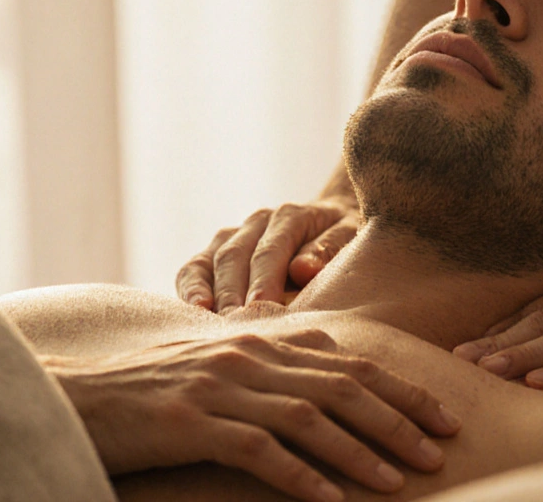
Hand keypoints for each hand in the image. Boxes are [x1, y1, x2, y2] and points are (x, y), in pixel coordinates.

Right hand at [44, 331, 459, 501]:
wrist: (74, 394)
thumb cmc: (154, 390)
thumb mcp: (221, 369)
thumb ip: (274, 368)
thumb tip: (330, 373)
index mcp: (263, 341)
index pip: (350, 363)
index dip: (403, 389)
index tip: (445, 415)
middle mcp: (249, 355)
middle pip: (342, 385)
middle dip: (399, 418)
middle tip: (441, 450)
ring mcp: (220, 386)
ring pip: (308, 417)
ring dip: (361, 451)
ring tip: (401, 481)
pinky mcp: (190, 421)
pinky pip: (257, 450)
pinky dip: (300, 476)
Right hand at [177, 194, 359, 312]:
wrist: (332, 225)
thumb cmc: (346, 240)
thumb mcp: (352, 238)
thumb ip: (329, 250)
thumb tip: (302, 271)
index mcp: (290, 216)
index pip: (270, 250)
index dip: (264, 279)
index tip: (263, 307)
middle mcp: (257, 222)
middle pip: (235, 256)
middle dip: (233, 293)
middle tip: (237, 326)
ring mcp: (233, 235)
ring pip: (210, 261)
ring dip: (209, 293)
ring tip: (212, 324)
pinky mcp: (216, 252)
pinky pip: (195, 268)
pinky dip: (190, 289)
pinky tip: (194, 312)